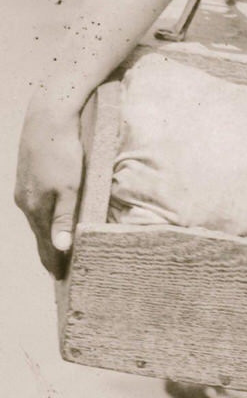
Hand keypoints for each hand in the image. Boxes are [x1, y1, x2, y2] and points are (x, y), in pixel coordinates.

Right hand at [13, 99, 83, 276]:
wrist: (48, 117)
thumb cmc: (64, 151)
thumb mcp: (71, 187)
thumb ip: (65, 217)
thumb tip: (59, 248)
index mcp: (36, 208)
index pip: (45, 244)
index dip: (53, 262)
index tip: (62, 280)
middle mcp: (26, 202)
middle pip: (40, 234)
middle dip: (50, 253)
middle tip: (61, 271)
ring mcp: (25, 188)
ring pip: (38, 218)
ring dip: (48, 234)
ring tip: (56, 249)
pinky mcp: (29, 176)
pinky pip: (38, 204)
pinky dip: (46, 217)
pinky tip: (51, 217)